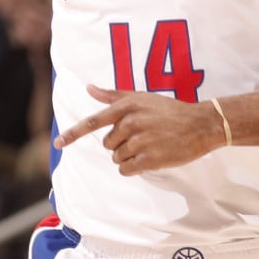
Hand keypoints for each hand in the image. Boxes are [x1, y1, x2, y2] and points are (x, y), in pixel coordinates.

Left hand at [52, 86, 227, 175]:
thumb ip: (114, 95)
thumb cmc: (170, 110)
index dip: (73, 134)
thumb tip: (89, 88)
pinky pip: (126, 170)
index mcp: (126, 107)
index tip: (57, 144)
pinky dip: (133, 168)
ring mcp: (140, 141)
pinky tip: (149, 159)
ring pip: (117, 158)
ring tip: (149, 146)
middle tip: (143, 137)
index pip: (93, 122)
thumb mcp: (142, 98)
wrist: (201, 124)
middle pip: (107, 144)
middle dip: (121, 144)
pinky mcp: (149, 159)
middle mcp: (130, 123)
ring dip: (129, 157)